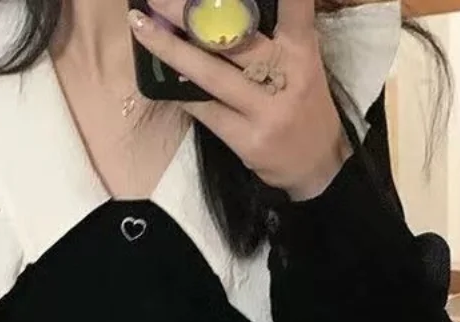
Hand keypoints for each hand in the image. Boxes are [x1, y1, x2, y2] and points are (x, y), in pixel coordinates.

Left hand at [127, 0, 351, 199]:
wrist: (318, 167)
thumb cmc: (304, 108)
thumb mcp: (301, 67)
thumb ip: (271, 40)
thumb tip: (217, 14)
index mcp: (302, 53)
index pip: (295, 10)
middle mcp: (286, 77)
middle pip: (233, 38)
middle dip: (192, 14)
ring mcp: (265, 112)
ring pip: (210, 74)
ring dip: (170, 49)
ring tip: (141, 27)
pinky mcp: (247, 140)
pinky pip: (205, 110)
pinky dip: (181, 92)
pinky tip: (160, 78)